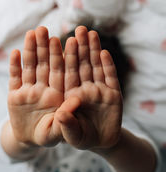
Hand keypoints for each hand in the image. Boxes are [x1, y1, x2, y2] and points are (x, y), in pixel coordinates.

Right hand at [8, 27, 65, 145]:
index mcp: (58, 95)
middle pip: (45, 65)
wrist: (30, 140)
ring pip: (30, 67)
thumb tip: (76, 100)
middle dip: (46, 48)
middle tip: (46, 29)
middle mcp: (44, 89)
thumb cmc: (48, 136)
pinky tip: (15, 52)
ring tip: (32, 33)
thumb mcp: (58, 131)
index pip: (62, 73)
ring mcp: (29, 91)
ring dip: (30, 51)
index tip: (68, 40)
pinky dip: (14, 66)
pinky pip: (15, 78)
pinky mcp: (15, 95)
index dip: (64, 57)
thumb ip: (68, 117)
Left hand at [56, 26, 122, 149]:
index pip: (65, 73)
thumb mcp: (71, 135)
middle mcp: (83, 89)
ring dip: (93, 50)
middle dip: (79, 47)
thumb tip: (61, 113)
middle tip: (77, 28)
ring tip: (90, 33)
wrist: (101, 142)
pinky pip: (110, 78)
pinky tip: (104, 53)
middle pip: (80, 65)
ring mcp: (99, 90)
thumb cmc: (81, 137)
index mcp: (69, 95)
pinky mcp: (113, 95)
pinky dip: (108, 66)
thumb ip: (66, 125)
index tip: (58, 40)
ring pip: (95, 67)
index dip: (63, 57)